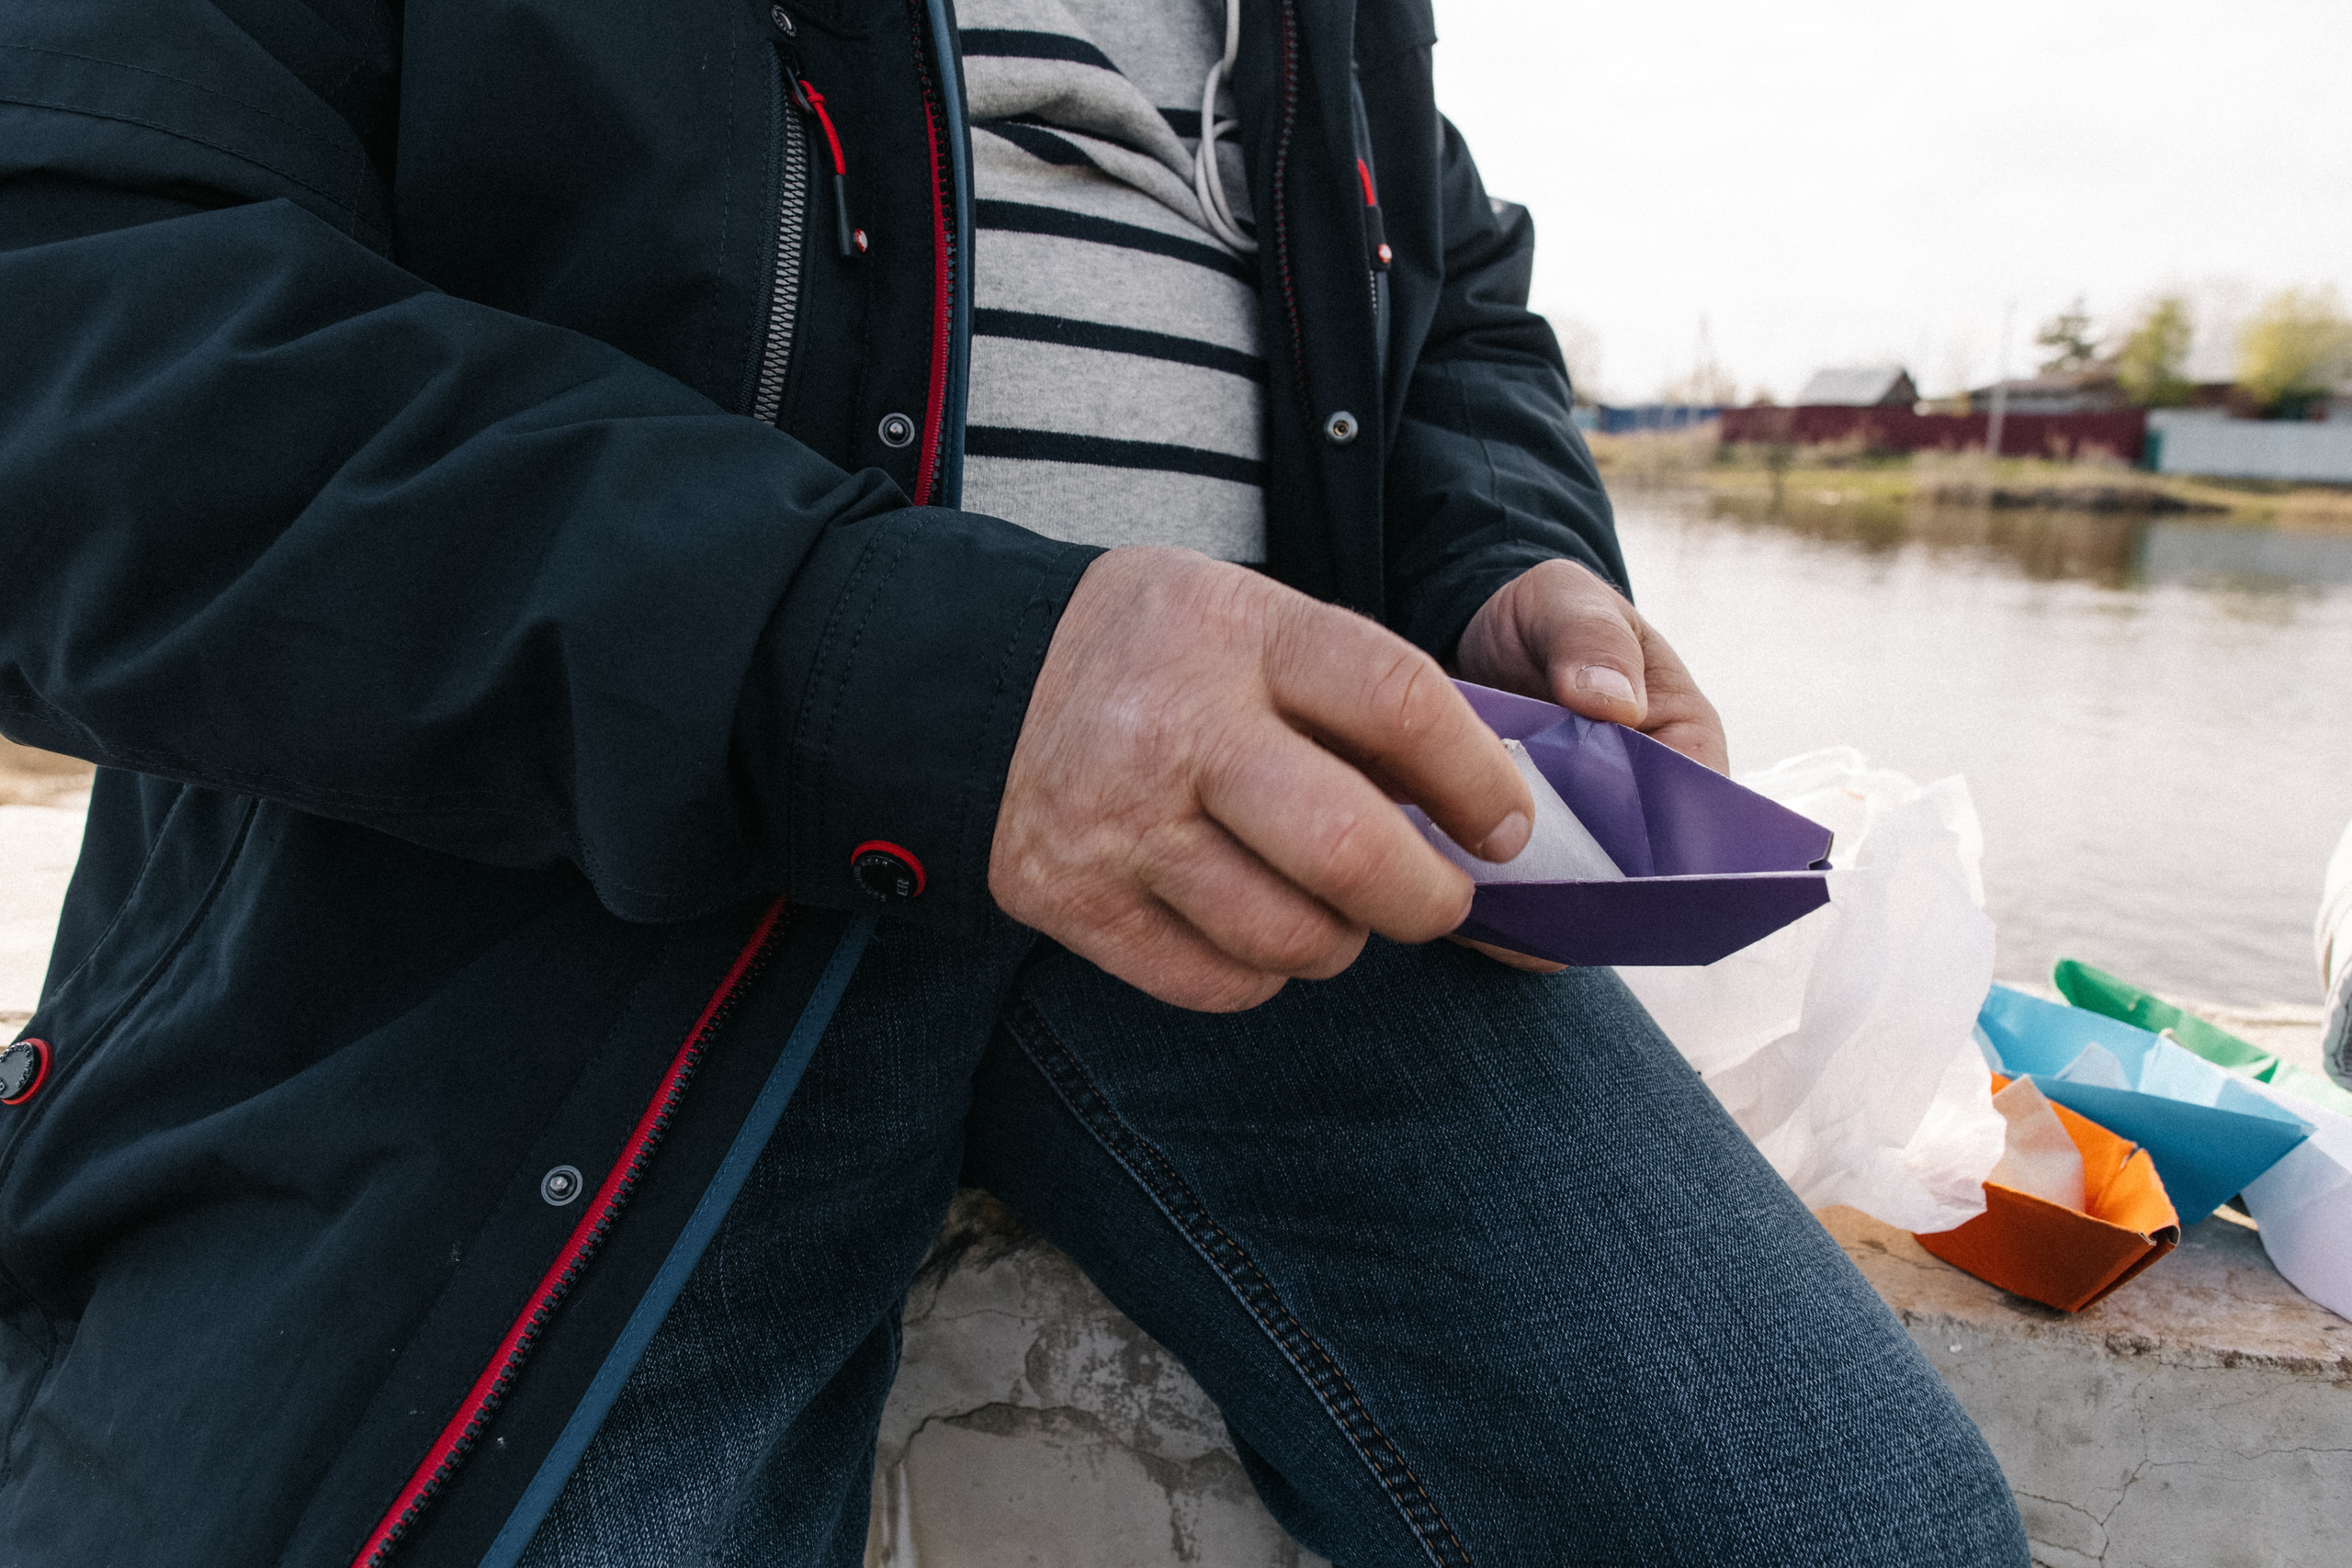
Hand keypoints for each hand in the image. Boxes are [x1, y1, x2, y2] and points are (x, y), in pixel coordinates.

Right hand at [991, 547, 1535, 1011]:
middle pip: (1347, 849)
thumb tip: (1491, 819)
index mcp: (1240, 631)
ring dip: (1341, 940)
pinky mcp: (1071, 899)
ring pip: (1290, 937)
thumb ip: (1361, 701)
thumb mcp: (1259, 623)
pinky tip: (1249, 919)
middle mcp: (1173, 725)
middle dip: (1428, 898)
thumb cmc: (1167, 659)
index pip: (1399, 704)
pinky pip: (1218, 984)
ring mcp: (1115, 820)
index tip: (1507, 825)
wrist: (983, 683)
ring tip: (1331, 904)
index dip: (1479, 782)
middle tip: (1443, 900)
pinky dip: (1261, 971)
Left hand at [1449, 558, 1727, 971]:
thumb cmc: (1546, 617)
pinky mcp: (1529, 853)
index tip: (1608, 872)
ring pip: (1577, 896)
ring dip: (1537, 908)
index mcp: (1684, 744)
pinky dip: (1493, 904)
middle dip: (1591, 894)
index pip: (1693, 818)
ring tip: (1488, 905)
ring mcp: (1589, 835)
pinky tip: (1454, 897)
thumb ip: (1591, 641)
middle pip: (1635, 875)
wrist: (1479, 633)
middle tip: (1537, 901)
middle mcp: (1646, 804)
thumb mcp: (1568, 603)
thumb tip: (1615, 702)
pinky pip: (1522, 897)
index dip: (1660, 857)